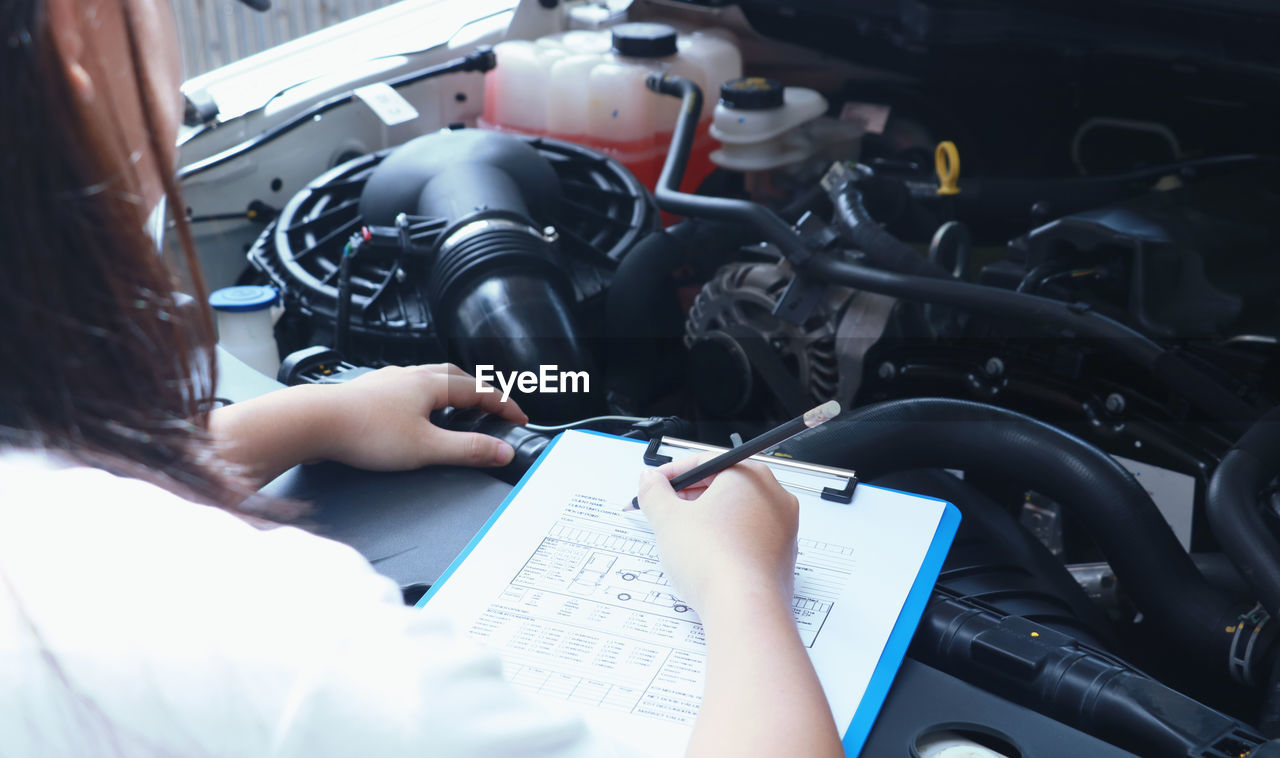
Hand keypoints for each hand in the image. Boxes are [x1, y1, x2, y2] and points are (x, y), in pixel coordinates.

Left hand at [319, 363, 528, 470]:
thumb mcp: (427, 447)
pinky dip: (424, 398)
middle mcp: (411, 376)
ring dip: (451, 391)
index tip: (520, 418)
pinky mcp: (369, 393)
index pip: (481, 391)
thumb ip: (468, 450)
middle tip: (494, 407)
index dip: (505, 405)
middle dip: (480, 392)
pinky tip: (415, 413)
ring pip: (430, 379)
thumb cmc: (363, 430)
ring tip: (459, 407)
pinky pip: (407, 388)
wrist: (313, 422)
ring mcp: (388, 382)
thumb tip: (502, 451)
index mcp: (432, 383)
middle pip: (457, 377)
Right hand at [635, 453, 798, 611]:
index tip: (654, 485)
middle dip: (689, 498)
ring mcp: (783, 528)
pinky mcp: (781, 557)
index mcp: (750, 475)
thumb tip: (650, 481)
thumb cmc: (715, 560)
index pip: (705, 462)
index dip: (672, 474)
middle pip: (723, 486)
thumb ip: (654, 492)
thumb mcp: (668, 519)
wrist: (744, 609)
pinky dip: (726, 542)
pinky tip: (706, 559)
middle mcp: (774, 497)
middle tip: (663, 511)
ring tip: (682, 538)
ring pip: (736, 514)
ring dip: (707, 521)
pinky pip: (748, 539)